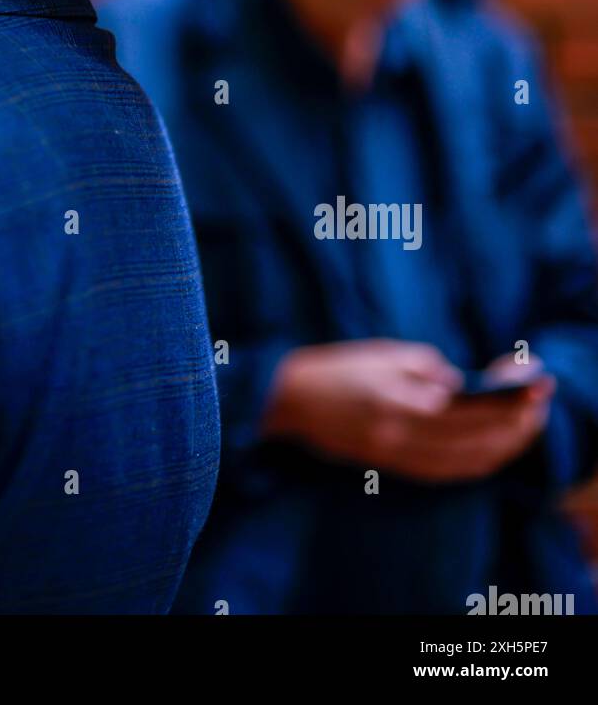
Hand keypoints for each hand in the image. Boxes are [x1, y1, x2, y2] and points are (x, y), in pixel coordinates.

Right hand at [262, 340, 553, 481]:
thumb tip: (458, 383)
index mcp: (398, 400)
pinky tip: (490, 455)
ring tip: (524, 429)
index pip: (468, 406)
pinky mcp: (390, 465)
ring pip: (464, 462)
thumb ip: (422, 365)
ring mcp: (396, 455)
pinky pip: (442, 473)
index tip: (531, 383)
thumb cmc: (333, 367)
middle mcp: (400, 435)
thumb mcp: (379, 352)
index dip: (505, 398)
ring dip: (501, 448)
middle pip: (473, 438)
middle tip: (537, 405)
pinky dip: (474, 465)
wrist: (288, 399)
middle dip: (513, 424)